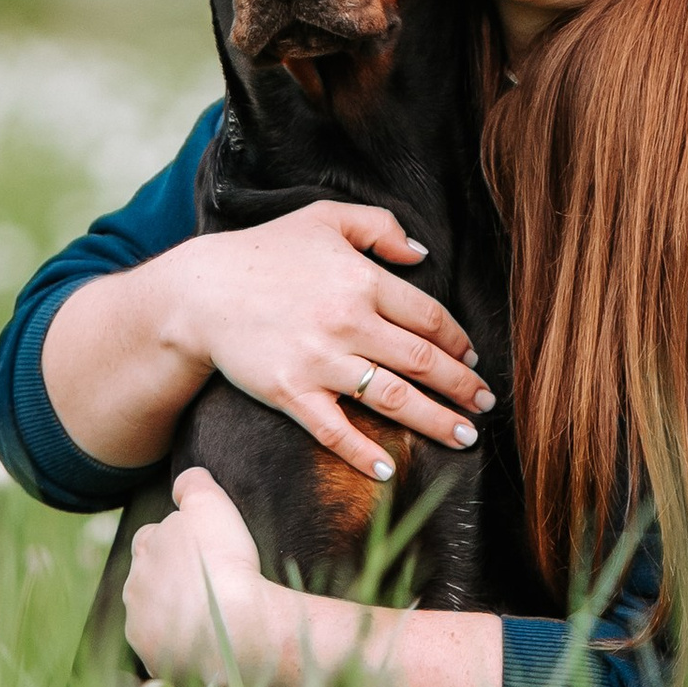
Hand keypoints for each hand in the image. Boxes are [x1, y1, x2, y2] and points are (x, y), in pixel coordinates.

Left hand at [124, 467, 279, 686]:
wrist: (234, 627)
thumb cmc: (224, 561)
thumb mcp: (212, 505)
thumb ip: (193, 484)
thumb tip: (184, 479)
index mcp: (144, 548)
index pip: (150, 537)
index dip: (175, 541)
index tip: (198, 550)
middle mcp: (133, 588)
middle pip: (147, 578)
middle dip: (169, 579)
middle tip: (206, 582)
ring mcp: (140, 628)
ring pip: (153, 616)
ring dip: (172, 614)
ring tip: (209, 616)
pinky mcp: (154, 661)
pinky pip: (165, 650)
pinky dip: (181, 647)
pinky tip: (208, 643)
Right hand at [174, 199, 494, 485]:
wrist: (202, 291)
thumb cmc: (264, 251)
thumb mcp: (324, 218)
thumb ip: (379, 227)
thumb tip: (423, 253)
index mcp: (362, 280)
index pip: (428, 317)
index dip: (457, 341)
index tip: (472, 358)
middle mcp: (348, 322)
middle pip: (421, 361)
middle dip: (461, 387)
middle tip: (485, 405)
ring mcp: (319, 361)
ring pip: (392, 398)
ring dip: (435, 421)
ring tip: (464, 437)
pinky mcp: (290, 392)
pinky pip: (335, 430)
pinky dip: (364, 452)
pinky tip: (389, 468)